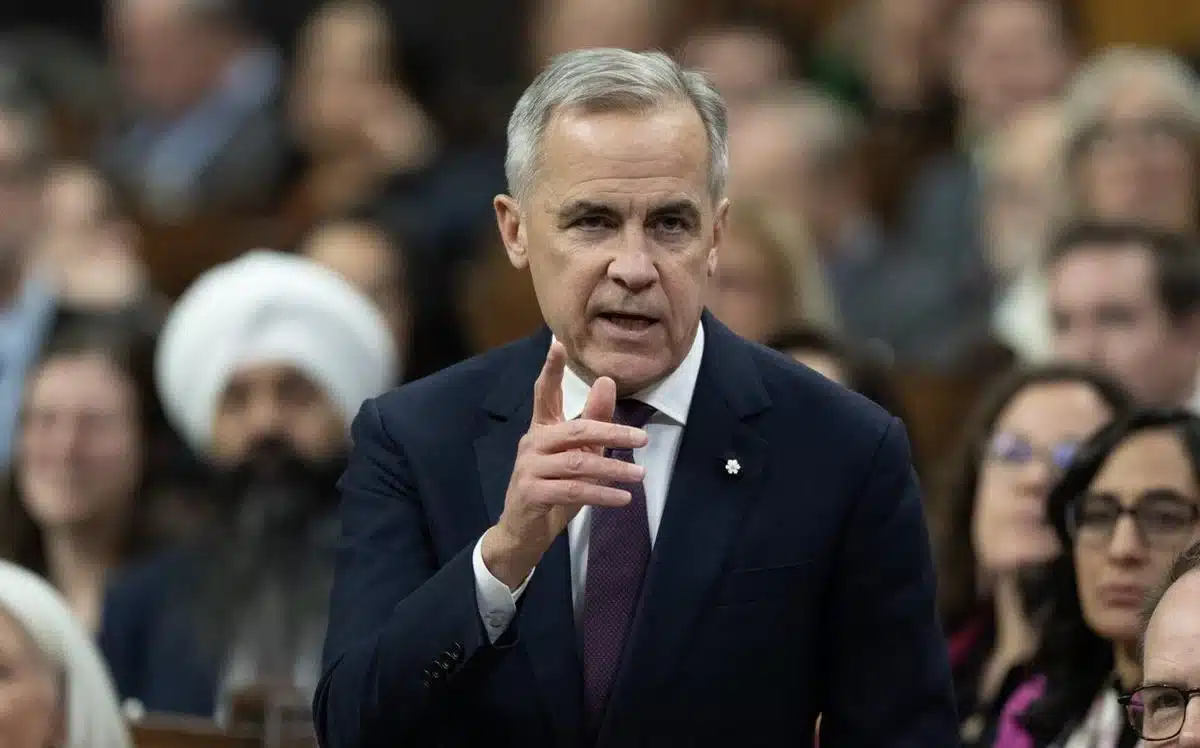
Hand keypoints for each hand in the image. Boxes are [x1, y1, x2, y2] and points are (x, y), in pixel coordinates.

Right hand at [481, 341, 646, 588]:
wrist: (524, 532)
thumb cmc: (553, 488)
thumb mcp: (578, 454)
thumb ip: (593, 420)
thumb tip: (607, 381)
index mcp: (542, 429)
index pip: (544, 392)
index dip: (550, 369)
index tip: (557, 343)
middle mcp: (532, 443)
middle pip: (576, 430)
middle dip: (612, 431)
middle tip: (642, 438)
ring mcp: (529, 468)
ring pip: (578, 463)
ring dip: (613, 469)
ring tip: (640, 475)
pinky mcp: (531, 493)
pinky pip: (573, 490)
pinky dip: (601, 494)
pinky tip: (622, 498)